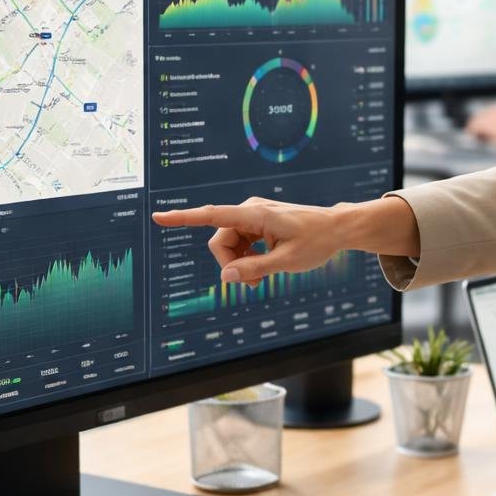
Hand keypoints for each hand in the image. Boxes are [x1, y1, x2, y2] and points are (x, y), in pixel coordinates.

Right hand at [151, 197, 347, 286]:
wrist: (337, 228)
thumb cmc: (317, 241)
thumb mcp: (287, 261)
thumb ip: (255, 269)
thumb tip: (225, 277)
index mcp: (256, 214)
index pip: (212, 216)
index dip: (183, 218)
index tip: (159, 217)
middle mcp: (250, 210)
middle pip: (220, 240)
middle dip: (230, 264)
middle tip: (253, 285)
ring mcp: (253, 216)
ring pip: (228, 244)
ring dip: (239, 264)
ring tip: (261, 280)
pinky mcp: (257, 222)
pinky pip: (239, 242)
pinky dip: (246, 258)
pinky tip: (262, 268)